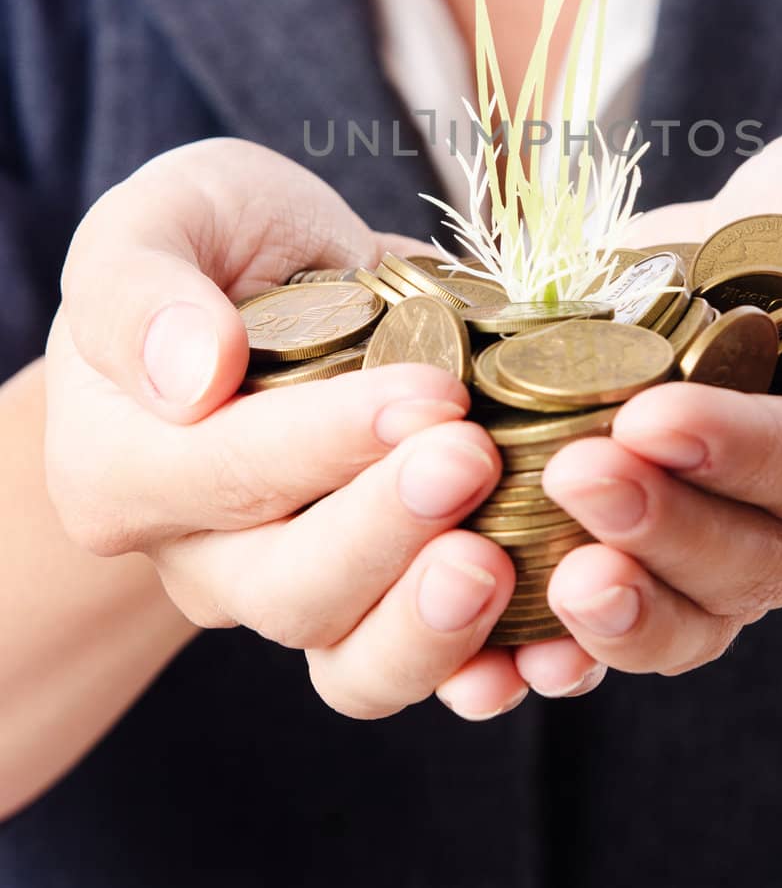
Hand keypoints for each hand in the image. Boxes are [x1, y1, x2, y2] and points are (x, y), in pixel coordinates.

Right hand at [45, 137, 595, 721]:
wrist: (281, 282)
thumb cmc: (212, 239)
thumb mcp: (160, 219)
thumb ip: (143, 290)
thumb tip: (191, 375)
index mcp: (122, 469)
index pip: (226, 473)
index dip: (329, 442)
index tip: (429, 394)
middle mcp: (202, 555)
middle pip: (292, 588)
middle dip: (390, 534)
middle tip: (473, 460)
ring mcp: (293, 590)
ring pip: (355, 661)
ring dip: (435, 629)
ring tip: (504, 564)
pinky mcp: (379, 604)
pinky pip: (430, 668)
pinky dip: (492, 668)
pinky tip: (554, 648)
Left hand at [529, 116, 781, 676]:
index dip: (743, 452)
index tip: (651, 419)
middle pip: (760, 562)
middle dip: (663, 527)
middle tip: (575, 474)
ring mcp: (759, 561)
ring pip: (698, 616)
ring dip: (623, 603)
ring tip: (556, 575)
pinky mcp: (679, 566)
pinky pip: (636, 623)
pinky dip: (571, 642)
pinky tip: (513, 646)